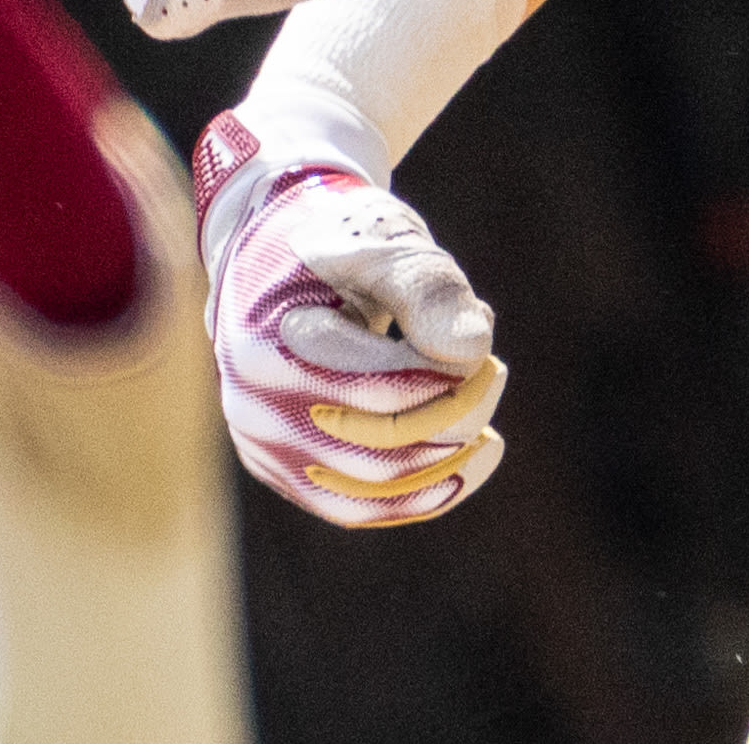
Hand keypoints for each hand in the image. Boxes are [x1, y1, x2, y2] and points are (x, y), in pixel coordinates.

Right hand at [191, 113, 505, 526]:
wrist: (273, 253)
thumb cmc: (338, 242)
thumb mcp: (383, 243)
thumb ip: (428, 289)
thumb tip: (473, 349)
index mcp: (272, 345)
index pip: (384, 390)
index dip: (451, 375)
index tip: (483, 338)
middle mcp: (256, 408)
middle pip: (382, 446)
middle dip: (456, 412)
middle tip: (493, 369)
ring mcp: (264, 446)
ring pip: (375, 490)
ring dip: (447, 457)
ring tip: (483, 410)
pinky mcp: (281, 470)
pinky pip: (357, 506)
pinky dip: (421, 491)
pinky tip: (474, 455)